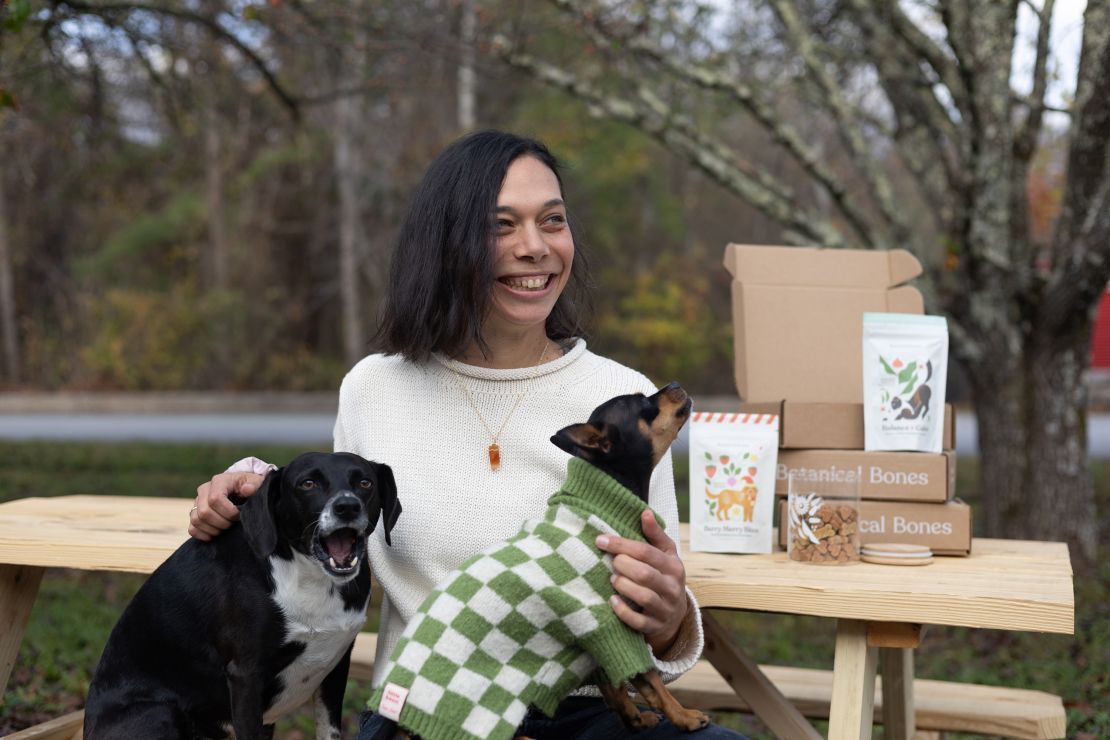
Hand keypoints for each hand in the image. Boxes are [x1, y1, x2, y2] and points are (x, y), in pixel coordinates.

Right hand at [189, 472, 263, 540]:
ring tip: (227, 529)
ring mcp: (197, 502)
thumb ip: (254, 485)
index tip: (240, 515)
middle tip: (234, 524)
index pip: (215, 499)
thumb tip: (248, 489)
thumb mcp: (256, 482)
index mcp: (219, 481)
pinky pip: (192, 529)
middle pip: (204, 512)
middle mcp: (204, 490)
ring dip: (213, 530)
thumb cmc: (250, 486)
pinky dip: (204, 535)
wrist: (242, 490)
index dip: (228, 512)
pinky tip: (216, 535)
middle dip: (222, 522)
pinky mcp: (194, 514)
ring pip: (196, 520)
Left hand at [596, 510, 688, 654]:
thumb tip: (645, 512)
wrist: (674, 616)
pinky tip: (612, 601)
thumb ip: (654, 534)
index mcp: (673, 566)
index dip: (622, 544)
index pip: (646, 552)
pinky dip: (623, 611)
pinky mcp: (655, 626)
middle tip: (611, 562)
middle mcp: (672, 588)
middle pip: (645, 573)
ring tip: (612, 579)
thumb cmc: (664, 577)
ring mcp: (664, 609)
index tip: (601, 539)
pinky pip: (638, 621)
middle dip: (622, 565)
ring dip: (623, 585)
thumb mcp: (665, 555)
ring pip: (643, 596)